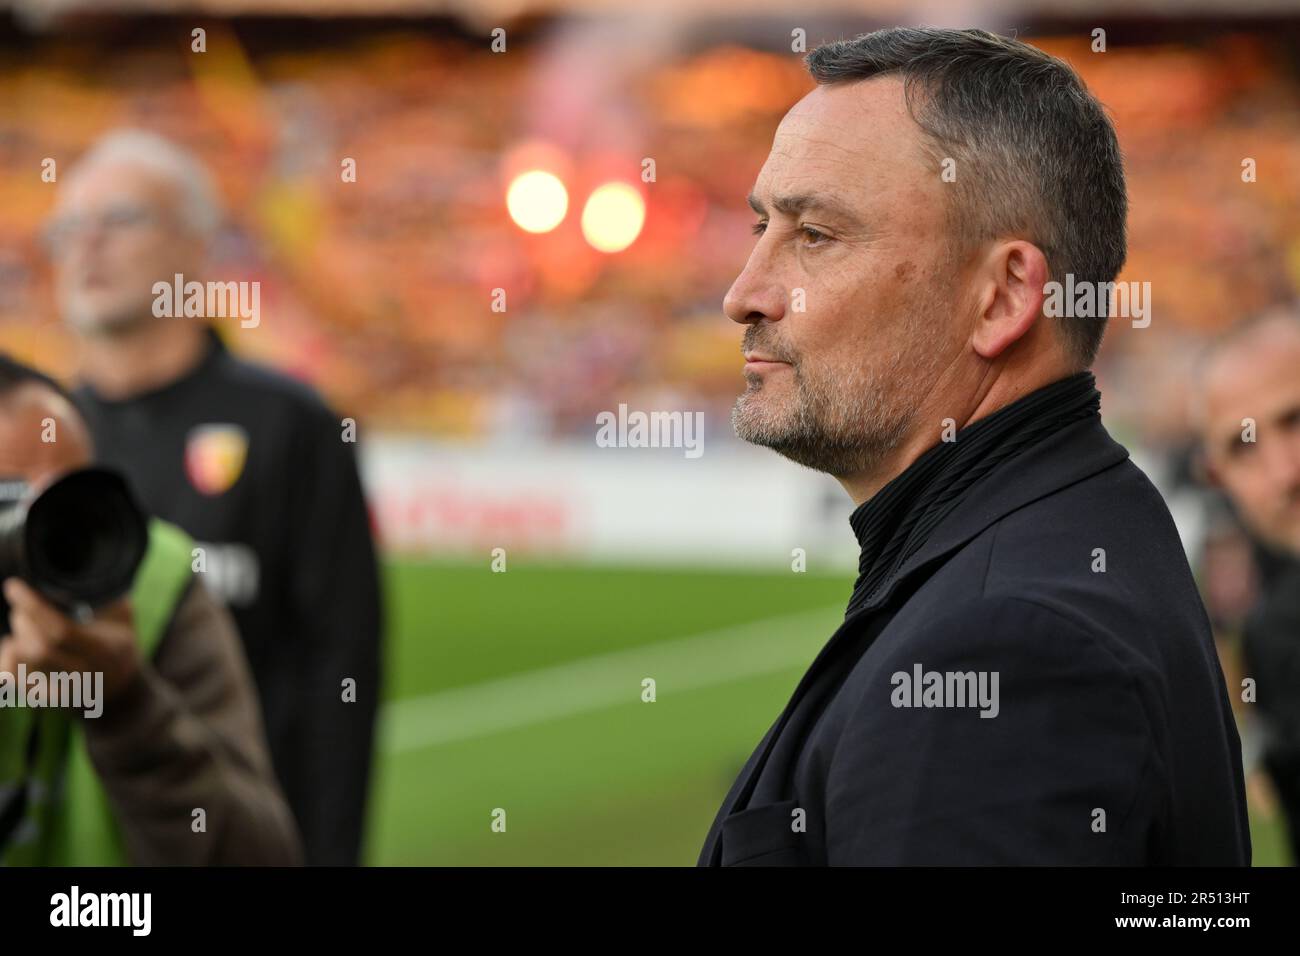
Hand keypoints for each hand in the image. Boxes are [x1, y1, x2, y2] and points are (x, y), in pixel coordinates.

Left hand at [0, 577, 140, 704]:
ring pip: (21, 662)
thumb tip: (88, 563)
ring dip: (15, 636)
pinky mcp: (43, 698)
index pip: (61, 631)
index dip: (33, 607)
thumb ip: (109, 595)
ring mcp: (61, 690)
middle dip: (22, 619)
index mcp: (104, 651)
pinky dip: (8, 655)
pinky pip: (11, 676)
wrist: (120, 693)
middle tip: (23, 604)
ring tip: (24, 623)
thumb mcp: (124, 619)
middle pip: (37, 647)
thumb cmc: (120, 646)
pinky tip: (16, 644)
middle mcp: (82, 674)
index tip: (14, 586)